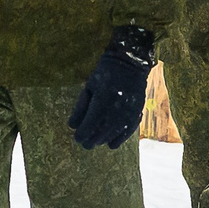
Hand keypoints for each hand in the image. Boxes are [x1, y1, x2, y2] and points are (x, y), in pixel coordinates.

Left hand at [68, 25, 155, 150]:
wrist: (130, 65)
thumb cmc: (105, 74)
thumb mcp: (88, 88)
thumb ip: (80, 108)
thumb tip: (72, 126)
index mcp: (100, 106)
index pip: (86, 130)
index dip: (79, 136)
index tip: (77, 135)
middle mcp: (114, 114)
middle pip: (97, 138)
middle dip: (88, 141)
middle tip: (84, 140)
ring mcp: (126, 117)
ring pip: (110, 138)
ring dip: (101, 140)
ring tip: (95, 138)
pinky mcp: (136, 116)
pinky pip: (125, 136)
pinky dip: (116, 140)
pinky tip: (110, 142)